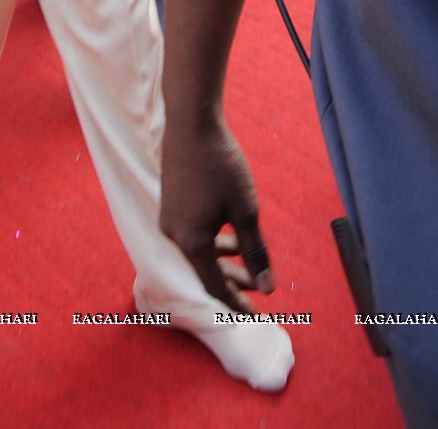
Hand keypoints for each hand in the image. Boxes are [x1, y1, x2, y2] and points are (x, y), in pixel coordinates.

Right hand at [160, 113, 274, 312]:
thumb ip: (255, 252)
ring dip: (224, 259)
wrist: (191, 122)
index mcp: (191, 242)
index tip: (255, 315)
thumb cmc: (221, 165)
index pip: (214, 286)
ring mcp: (169, 217)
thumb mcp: (245, 210)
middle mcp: (174, 234)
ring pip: (198, 251)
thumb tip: (267, 288)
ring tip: (249, 258)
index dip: (235, 303)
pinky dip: (211, 241)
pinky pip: (191, 234)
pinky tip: (229, 232)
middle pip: (204, 270)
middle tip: (259, 287)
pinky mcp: (170, 202)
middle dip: (233, 281)